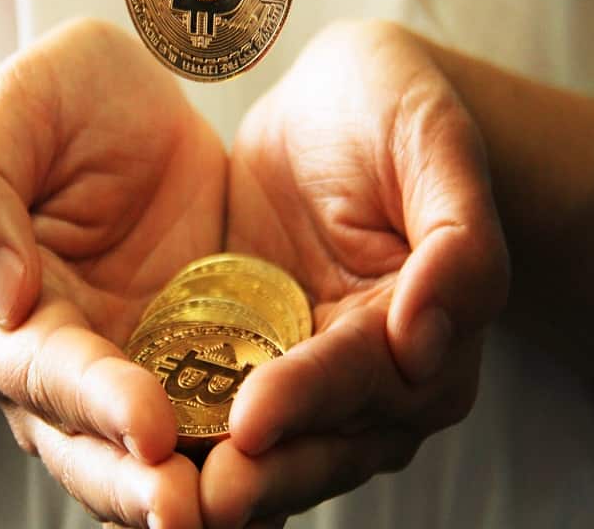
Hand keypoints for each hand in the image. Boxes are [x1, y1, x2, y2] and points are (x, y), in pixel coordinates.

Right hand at [0, 19, 223, 528]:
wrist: (123, 108)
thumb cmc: (57, 103)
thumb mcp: (11, 114)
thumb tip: (5, 297)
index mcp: (2, 316)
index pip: (46, 370)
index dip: (96, 402)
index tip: (151, 427)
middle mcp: (62, 366)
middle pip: (92, 448)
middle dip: (139, 485)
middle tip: (193, 513)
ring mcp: (130, 376)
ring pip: (155, 461)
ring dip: (197, 493)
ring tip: (247, 514)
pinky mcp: (193, 368)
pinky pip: (219, 427)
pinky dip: (250, 457)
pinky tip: (291, 471)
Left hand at [200, 21, 508, 526]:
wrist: (335, 105)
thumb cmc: (393, 107)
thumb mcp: (435, 142)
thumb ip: (456, 240)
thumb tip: (426, 341)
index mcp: (433, 322)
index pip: (370, 373)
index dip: (312, 397)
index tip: (251, 420)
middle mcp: (378, 370)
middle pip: (325, 440)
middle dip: (266, 473)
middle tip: (203, 501)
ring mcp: (312, 372)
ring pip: (275, 448)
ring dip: (222, 480)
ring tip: (160, 505)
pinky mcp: (255, 361)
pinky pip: (221, 412)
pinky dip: (186, 442)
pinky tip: (137, 463)